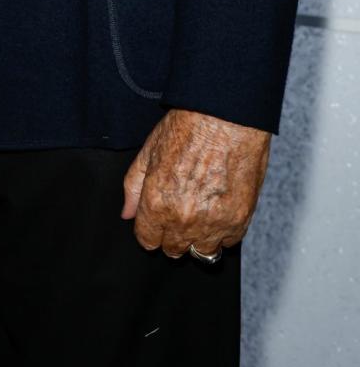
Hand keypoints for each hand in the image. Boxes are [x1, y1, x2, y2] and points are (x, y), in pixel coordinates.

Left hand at [121, 108, 270, 257]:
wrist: (227, 115)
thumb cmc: (188, 126)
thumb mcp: (149, 151)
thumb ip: (133, 187)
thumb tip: (127, 213)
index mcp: (157, 203)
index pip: (147, 241)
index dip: (150, 230)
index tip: (156, 220)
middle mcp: (184, 219)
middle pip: (173, 249)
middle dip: (172, 234)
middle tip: (180, 210)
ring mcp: (213, 222)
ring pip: (202, 252)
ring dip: (199, 237)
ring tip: (201, 212)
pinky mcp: (239, 220)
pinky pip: (228, 242)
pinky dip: (223, 231)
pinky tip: (219, 208)